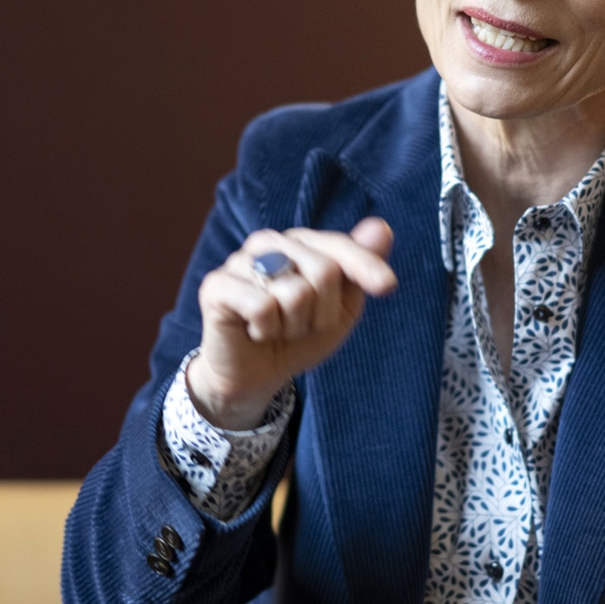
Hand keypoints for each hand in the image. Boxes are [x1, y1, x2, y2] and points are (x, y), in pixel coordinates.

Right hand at [187, 218, 396, 428]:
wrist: (254, 376)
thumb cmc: (298, 337)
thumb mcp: (339, 309)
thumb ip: (358, 269)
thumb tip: (381, 227)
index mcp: (299, 244)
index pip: (338, 246)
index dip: (365, 266)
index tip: (388, 287)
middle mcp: (269, 243)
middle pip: (324, 272)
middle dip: (321, 315)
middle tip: (299, 327)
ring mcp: (239, 261)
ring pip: (295, 293)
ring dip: (293, 327)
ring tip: (276, 329)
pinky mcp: (216, 285)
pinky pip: (262, 306)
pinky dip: (266, 330)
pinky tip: (254, 331)